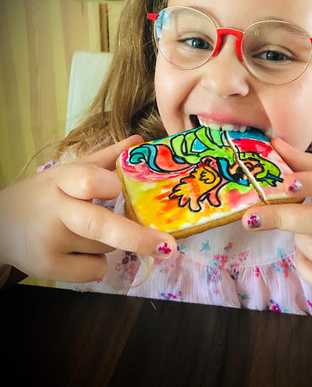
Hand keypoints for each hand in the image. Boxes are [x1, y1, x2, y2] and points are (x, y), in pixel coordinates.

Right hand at [0, 135, 176, 282]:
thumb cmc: (43, 195)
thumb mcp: (68, 172)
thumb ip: (105, 158)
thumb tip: (140, 141)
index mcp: (62, 180)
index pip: (88, 180)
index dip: (107, 184)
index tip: (120, 189)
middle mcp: (56, 212)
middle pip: (101, 226)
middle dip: (138, 237)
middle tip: (168, 246)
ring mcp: (51, 243)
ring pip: (106, 247)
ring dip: (111, 242)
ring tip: (83, 231)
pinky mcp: (49, 269)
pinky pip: (95, 269)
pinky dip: (96, 262)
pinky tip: (76, 250)